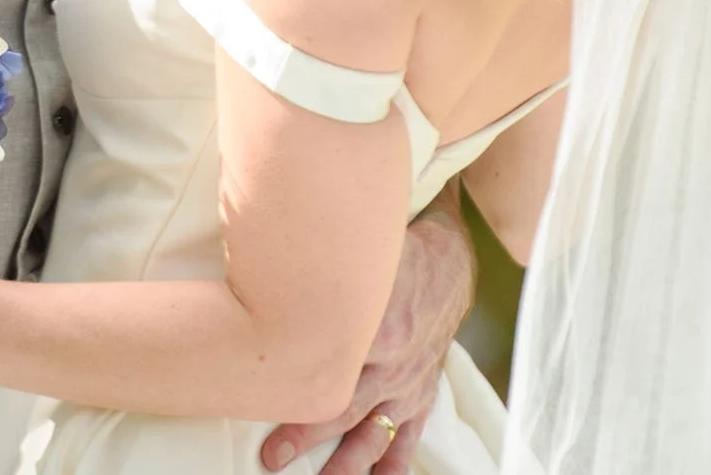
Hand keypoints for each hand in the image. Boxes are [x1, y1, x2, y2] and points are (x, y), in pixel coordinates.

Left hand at [261, 190, 476, 474]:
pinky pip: (407, 439)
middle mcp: (390, 363)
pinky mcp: (421, 395)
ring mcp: (406, 384)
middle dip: (306, 437)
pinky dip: (392, 465)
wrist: (448, 263)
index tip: (262, 398)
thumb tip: (269, 270)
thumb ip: (320, 274)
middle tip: (274, 458)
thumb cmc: (395, 257)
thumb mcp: (360, 258)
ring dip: (345, 465)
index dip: (293, 386)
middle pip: (343, 408)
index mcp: (374, 326)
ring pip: (372, 435)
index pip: (329, 363)